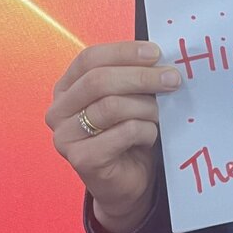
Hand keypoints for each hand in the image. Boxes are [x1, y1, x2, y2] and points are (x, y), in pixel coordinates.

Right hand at [45, 41, 181, 232]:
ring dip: (146, 107)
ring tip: (160, 114)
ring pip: (111, 107)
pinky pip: (123, 133)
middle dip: (141, 77)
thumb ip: (134, 75)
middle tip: (173, 79)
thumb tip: (161, 57)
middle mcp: (59, 111)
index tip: (155, 52)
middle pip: (98, 81)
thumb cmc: (130, 134)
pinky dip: (146, 130)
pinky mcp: (82, 159)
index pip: (89, 58)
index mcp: (67, 88)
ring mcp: (65, 137)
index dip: (123, 52)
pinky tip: (150, 136)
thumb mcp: (130, 97)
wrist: (129, 180)